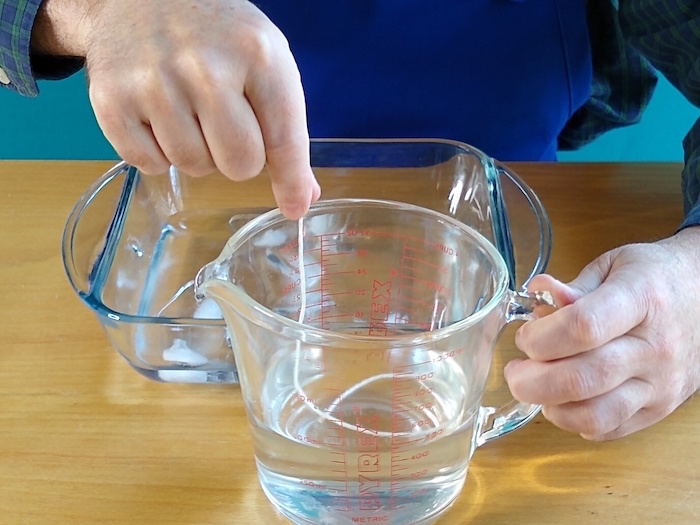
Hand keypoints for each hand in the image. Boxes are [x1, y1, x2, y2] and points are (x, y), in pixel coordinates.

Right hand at [34, 0, 319, 218]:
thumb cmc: (217, 37)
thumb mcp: (265, 64)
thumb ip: (285, 130)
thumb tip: (301, 197)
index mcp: (256, 54)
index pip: (283, 139)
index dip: (291, 181)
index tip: (294, 207)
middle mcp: (204, 67)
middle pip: (239, 165)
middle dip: (238, 157)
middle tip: (225, 124)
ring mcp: (154, 83)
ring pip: (194, 167)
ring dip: (197, 153)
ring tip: (189, 112)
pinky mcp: (112, 100)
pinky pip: (150, 165)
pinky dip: (158, 153)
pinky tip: (159, 116)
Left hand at [505, 226, 699, 439]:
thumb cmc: (655, 277)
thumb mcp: (614, 265)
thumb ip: (574, 286)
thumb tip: (539, 295)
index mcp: (641, 299)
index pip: (583, 328)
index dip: (541, 338)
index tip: (524, 337)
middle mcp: (654, 347)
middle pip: (582, 379)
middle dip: (532, 381)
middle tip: (515, 372)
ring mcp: (660, 383)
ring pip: (595, 415)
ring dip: (551, 407)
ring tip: (536, 387)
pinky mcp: (660, 408)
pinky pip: (609, 429)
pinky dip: (575, 421)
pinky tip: (564, 399)